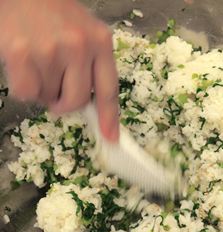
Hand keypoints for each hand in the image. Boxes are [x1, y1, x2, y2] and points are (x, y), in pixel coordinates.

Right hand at [0, 0, 118, 140]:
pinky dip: (24, 85)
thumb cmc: (56, 13)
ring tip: (40, 61)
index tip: (111, 137)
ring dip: (43, 88)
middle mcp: (79, 46)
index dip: (110, 118)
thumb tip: (92, 105)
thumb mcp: (87, 33)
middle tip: (57, 89)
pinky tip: (24, 63)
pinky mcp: (21, 53)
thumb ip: (93, 66)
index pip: (109, 90)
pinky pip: (26, 93)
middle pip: (78, 101)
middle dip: (66, 102)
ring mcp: (50, 49)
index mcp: (101, 41)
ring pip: (49, 98)